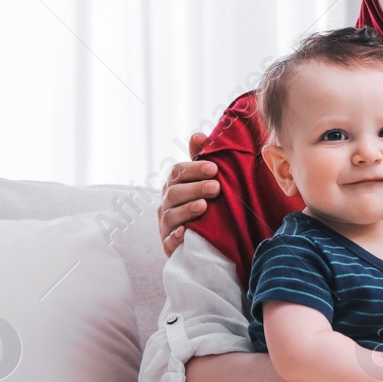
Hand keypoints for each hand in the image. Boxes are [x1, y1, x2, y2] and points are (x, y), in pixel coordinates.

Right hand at [158, 133, 219, 255]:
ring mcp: (166, 225)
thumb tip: (198, 135)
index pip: (178, 172)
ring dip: (187, 210)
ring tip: (204, 206)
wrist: (207, 242)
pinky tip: (185, 233)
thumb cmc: (206, 205)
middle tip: (216, 187)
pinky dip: (176, 237)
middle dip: (195, 188)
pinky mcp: (169, 246)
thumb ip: (202, 159)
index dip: (194, 169)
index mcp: (175, 185)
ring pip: (171, 215)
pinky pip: (169, 241)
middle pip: (174, 192)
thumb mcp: (206, 182)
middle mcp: (167, 203)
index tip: (214, 168)